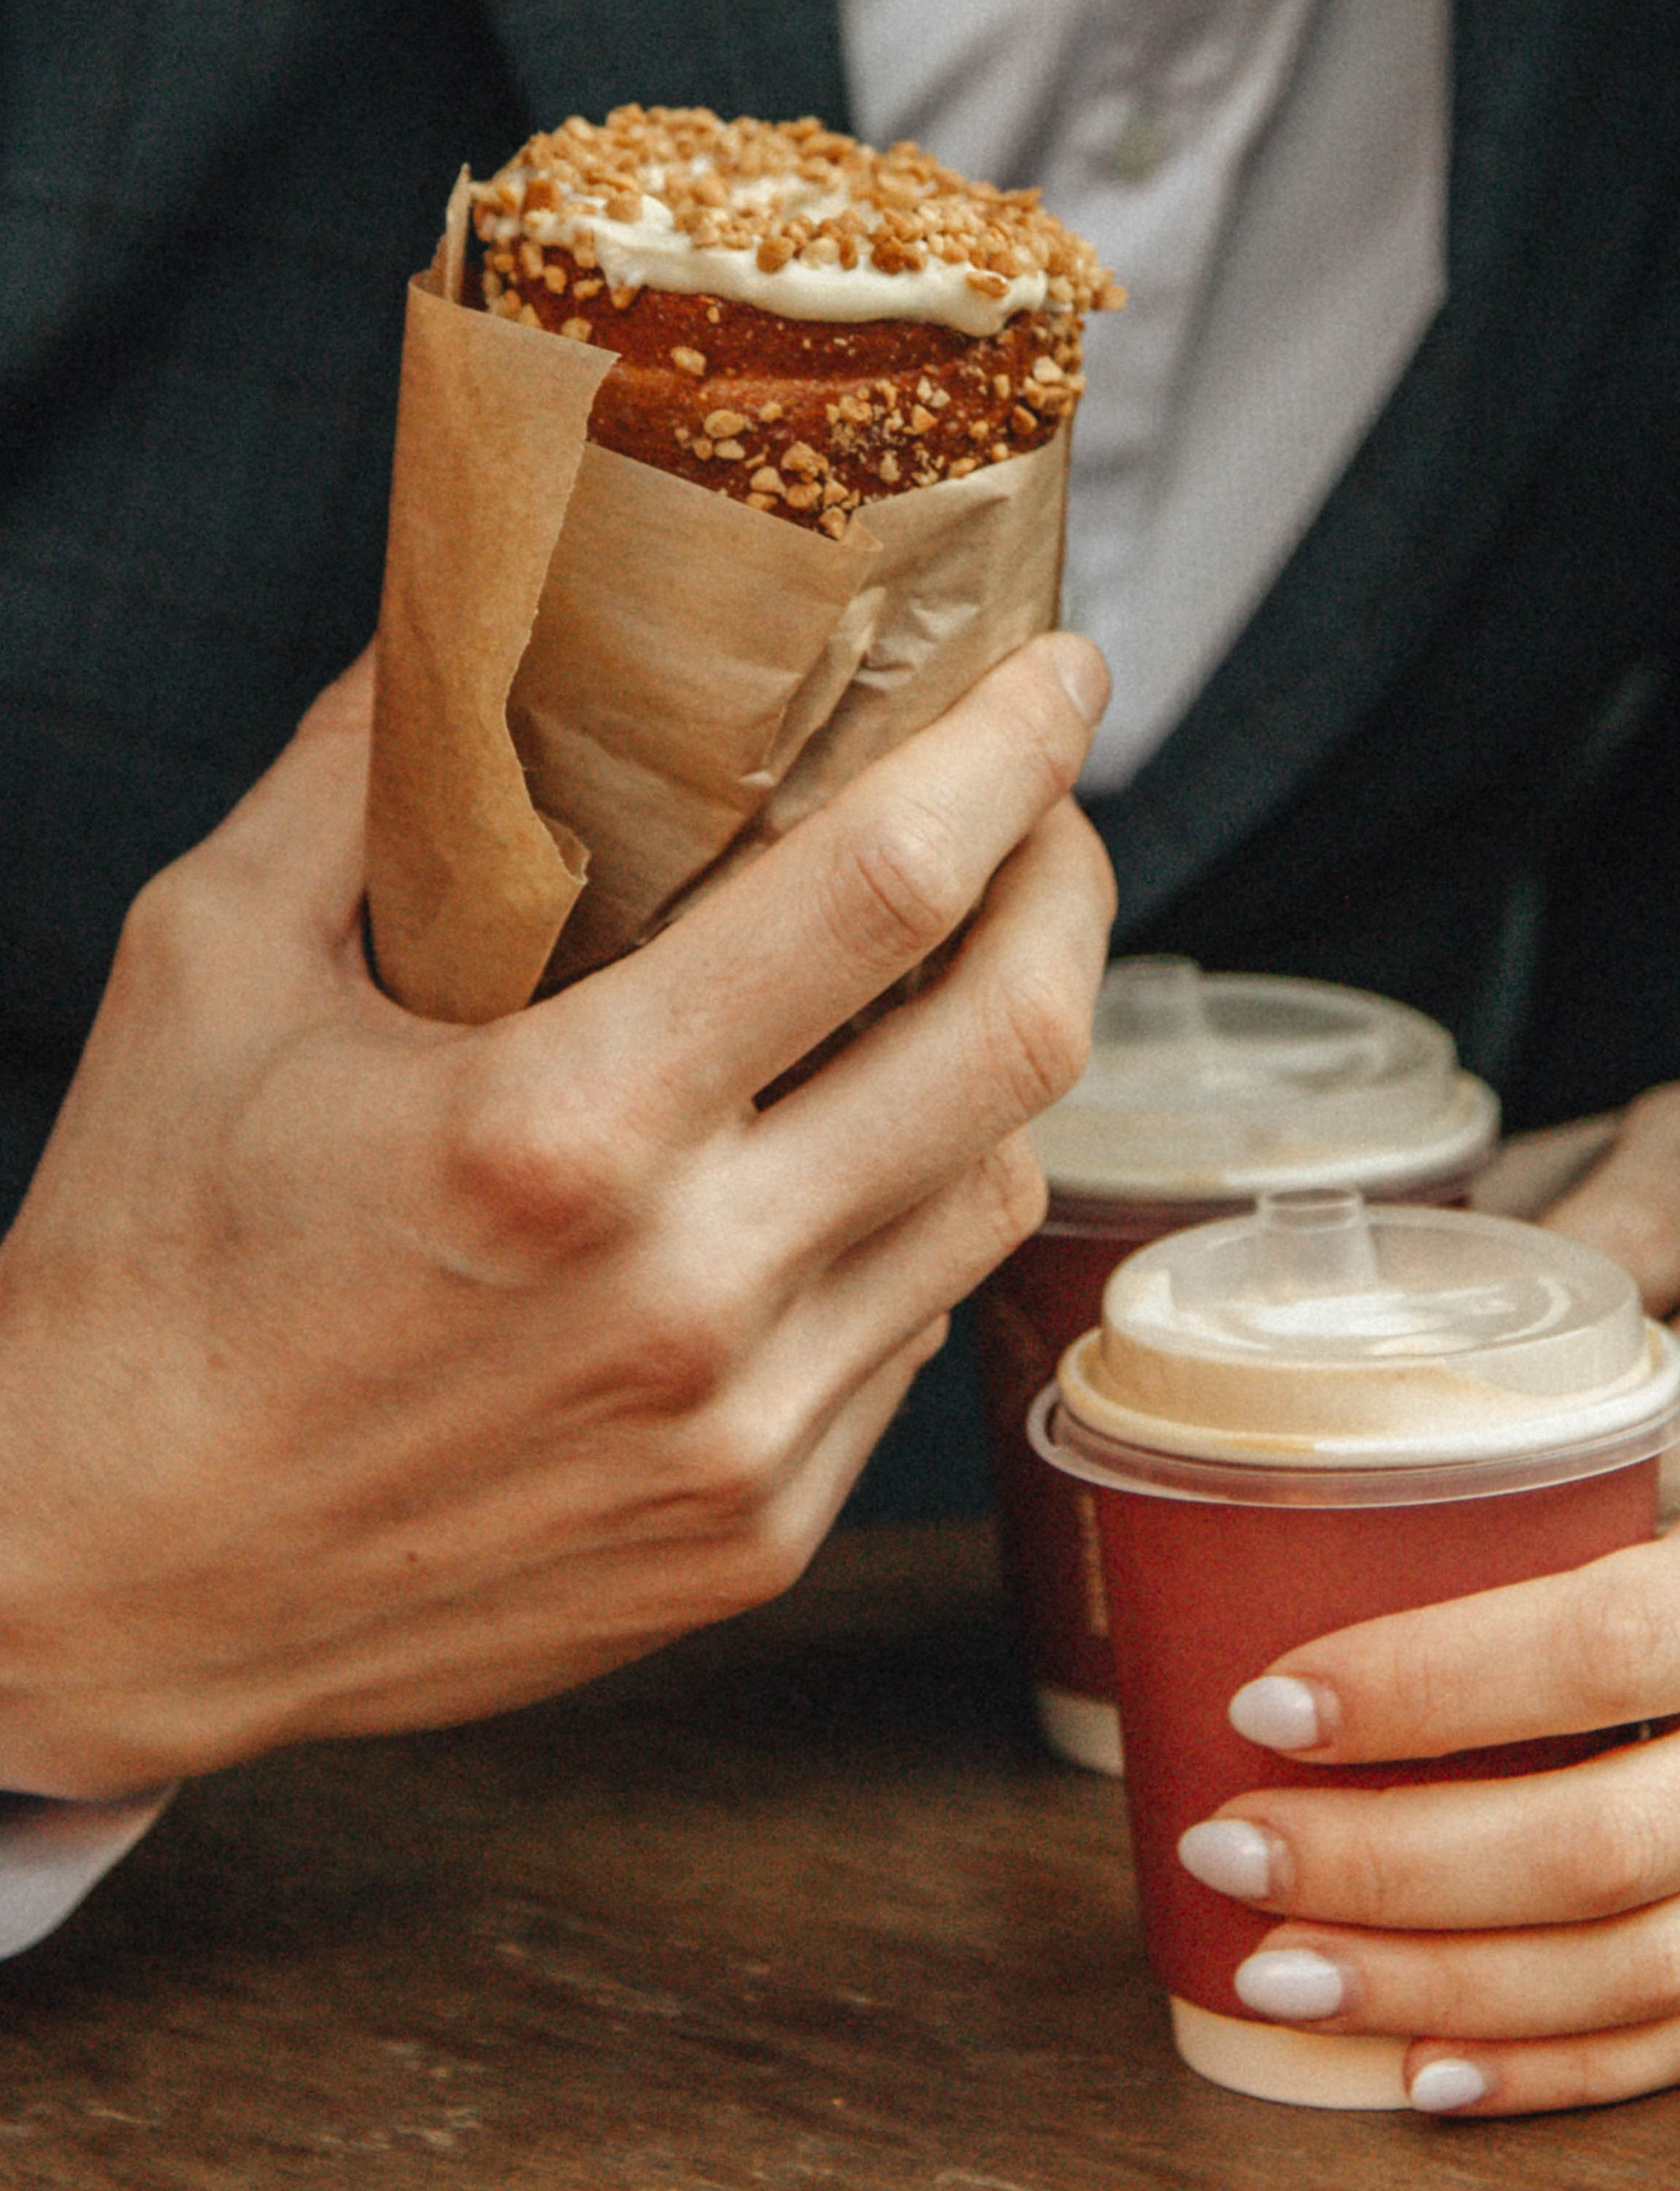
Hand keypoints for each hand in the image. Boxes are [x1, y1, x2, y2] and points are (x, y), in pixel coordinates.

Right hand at [0, 634, 1114, 1796]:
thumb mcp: (207, 965)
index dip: (1009, 755)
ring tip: (960, 970)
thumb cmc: (142, 1266)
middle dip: (1070, 887)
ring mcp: (740, 1435)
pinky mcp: (753, 1536)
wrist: (97, 1581)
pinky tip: (862, 1152)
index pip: (883, 890)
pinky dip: (920, 1214)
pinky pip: (915, 1336)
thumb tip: (477, 609)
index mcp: (562, 1130)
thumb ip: (360, 771)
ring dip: (1011, 1055)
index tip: (1059, 673)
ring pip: (994, 1195)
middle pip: (1013, 1044)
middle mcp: (688, 1293)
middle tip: (1048, 810)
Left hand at [1186, 1410, 1679, 2112]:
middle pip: (1587, 1845)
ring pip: (1623, 1972)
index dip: (1421, 1683)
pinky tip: (1419, 2072)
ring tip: (1277, 1971)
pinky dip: (1550, 2075)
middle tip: (1226, 1846)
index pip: (1593, 1650)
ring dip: (1432, 1989)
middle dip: (1382, 1865)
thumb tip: (1372, 1482)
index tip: (1268, 1694)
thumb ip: (1596, 1476)